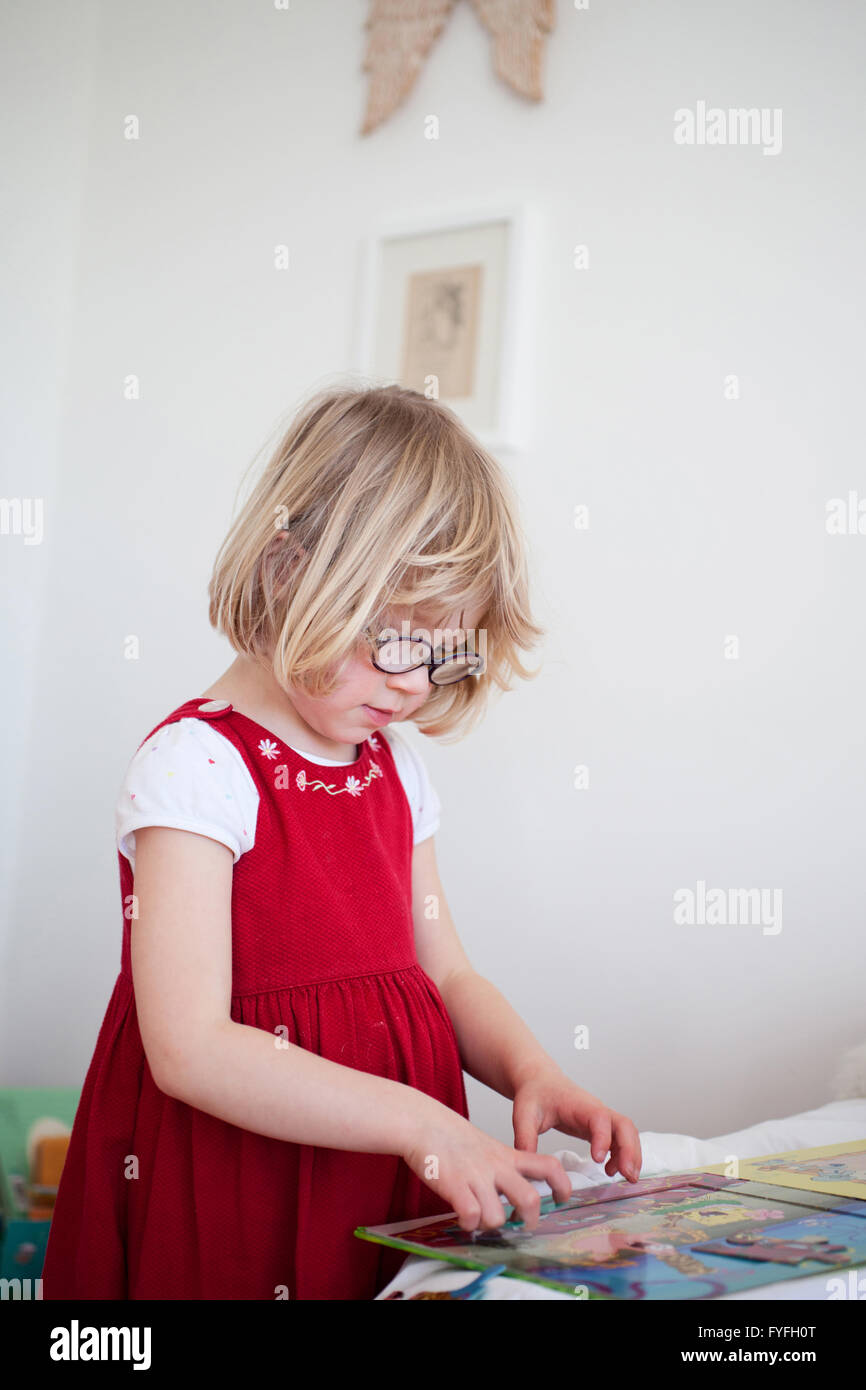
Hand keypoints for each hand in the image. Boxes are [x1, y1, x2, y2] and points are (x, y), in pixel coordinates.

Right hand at [400, 1095, 573, 1232]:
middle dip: (528, 1220)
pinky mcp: (455, 1186)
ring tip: (479, 1219)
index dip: (562, 1185)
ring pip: (498, 1217)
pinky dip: (468, 1225)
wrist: (423, 1123)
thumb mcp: (487, 1147)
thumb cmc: (451, 1138)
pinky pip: (471, 1217)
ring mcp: (476, 1177)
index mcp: (508, 1156)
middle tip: (518, 1223)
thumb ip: (502, 1168)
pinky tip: (462, 1218)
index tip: (562, 1199)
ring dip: (490, 1225)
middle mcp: (497, 1167)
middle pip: (530, 1200)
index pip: (549, 1166)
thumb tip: (512, 1198)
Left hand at [511, 1064, 642, 1182]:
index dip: (603, 1138)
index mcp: (579, 1104)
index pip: (600, 1118)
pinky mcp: (600, 1127)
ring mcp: (601, 1118)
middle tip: (627, 1175)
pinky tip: (611, 1171)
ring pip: (627, 1133)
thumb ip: (525, 1138)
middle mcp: (596, 1110)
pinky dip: (623, 1155)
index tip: (598, 1159)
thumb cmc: (535, 1094)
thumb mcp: (524, 1115)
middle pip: (624, 1125)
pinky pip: (620, 1140)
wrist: (539, 1081)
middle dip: (629, 1150)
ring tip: (627, 1178)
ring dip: (632, 1154)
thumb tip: (529, 1167)